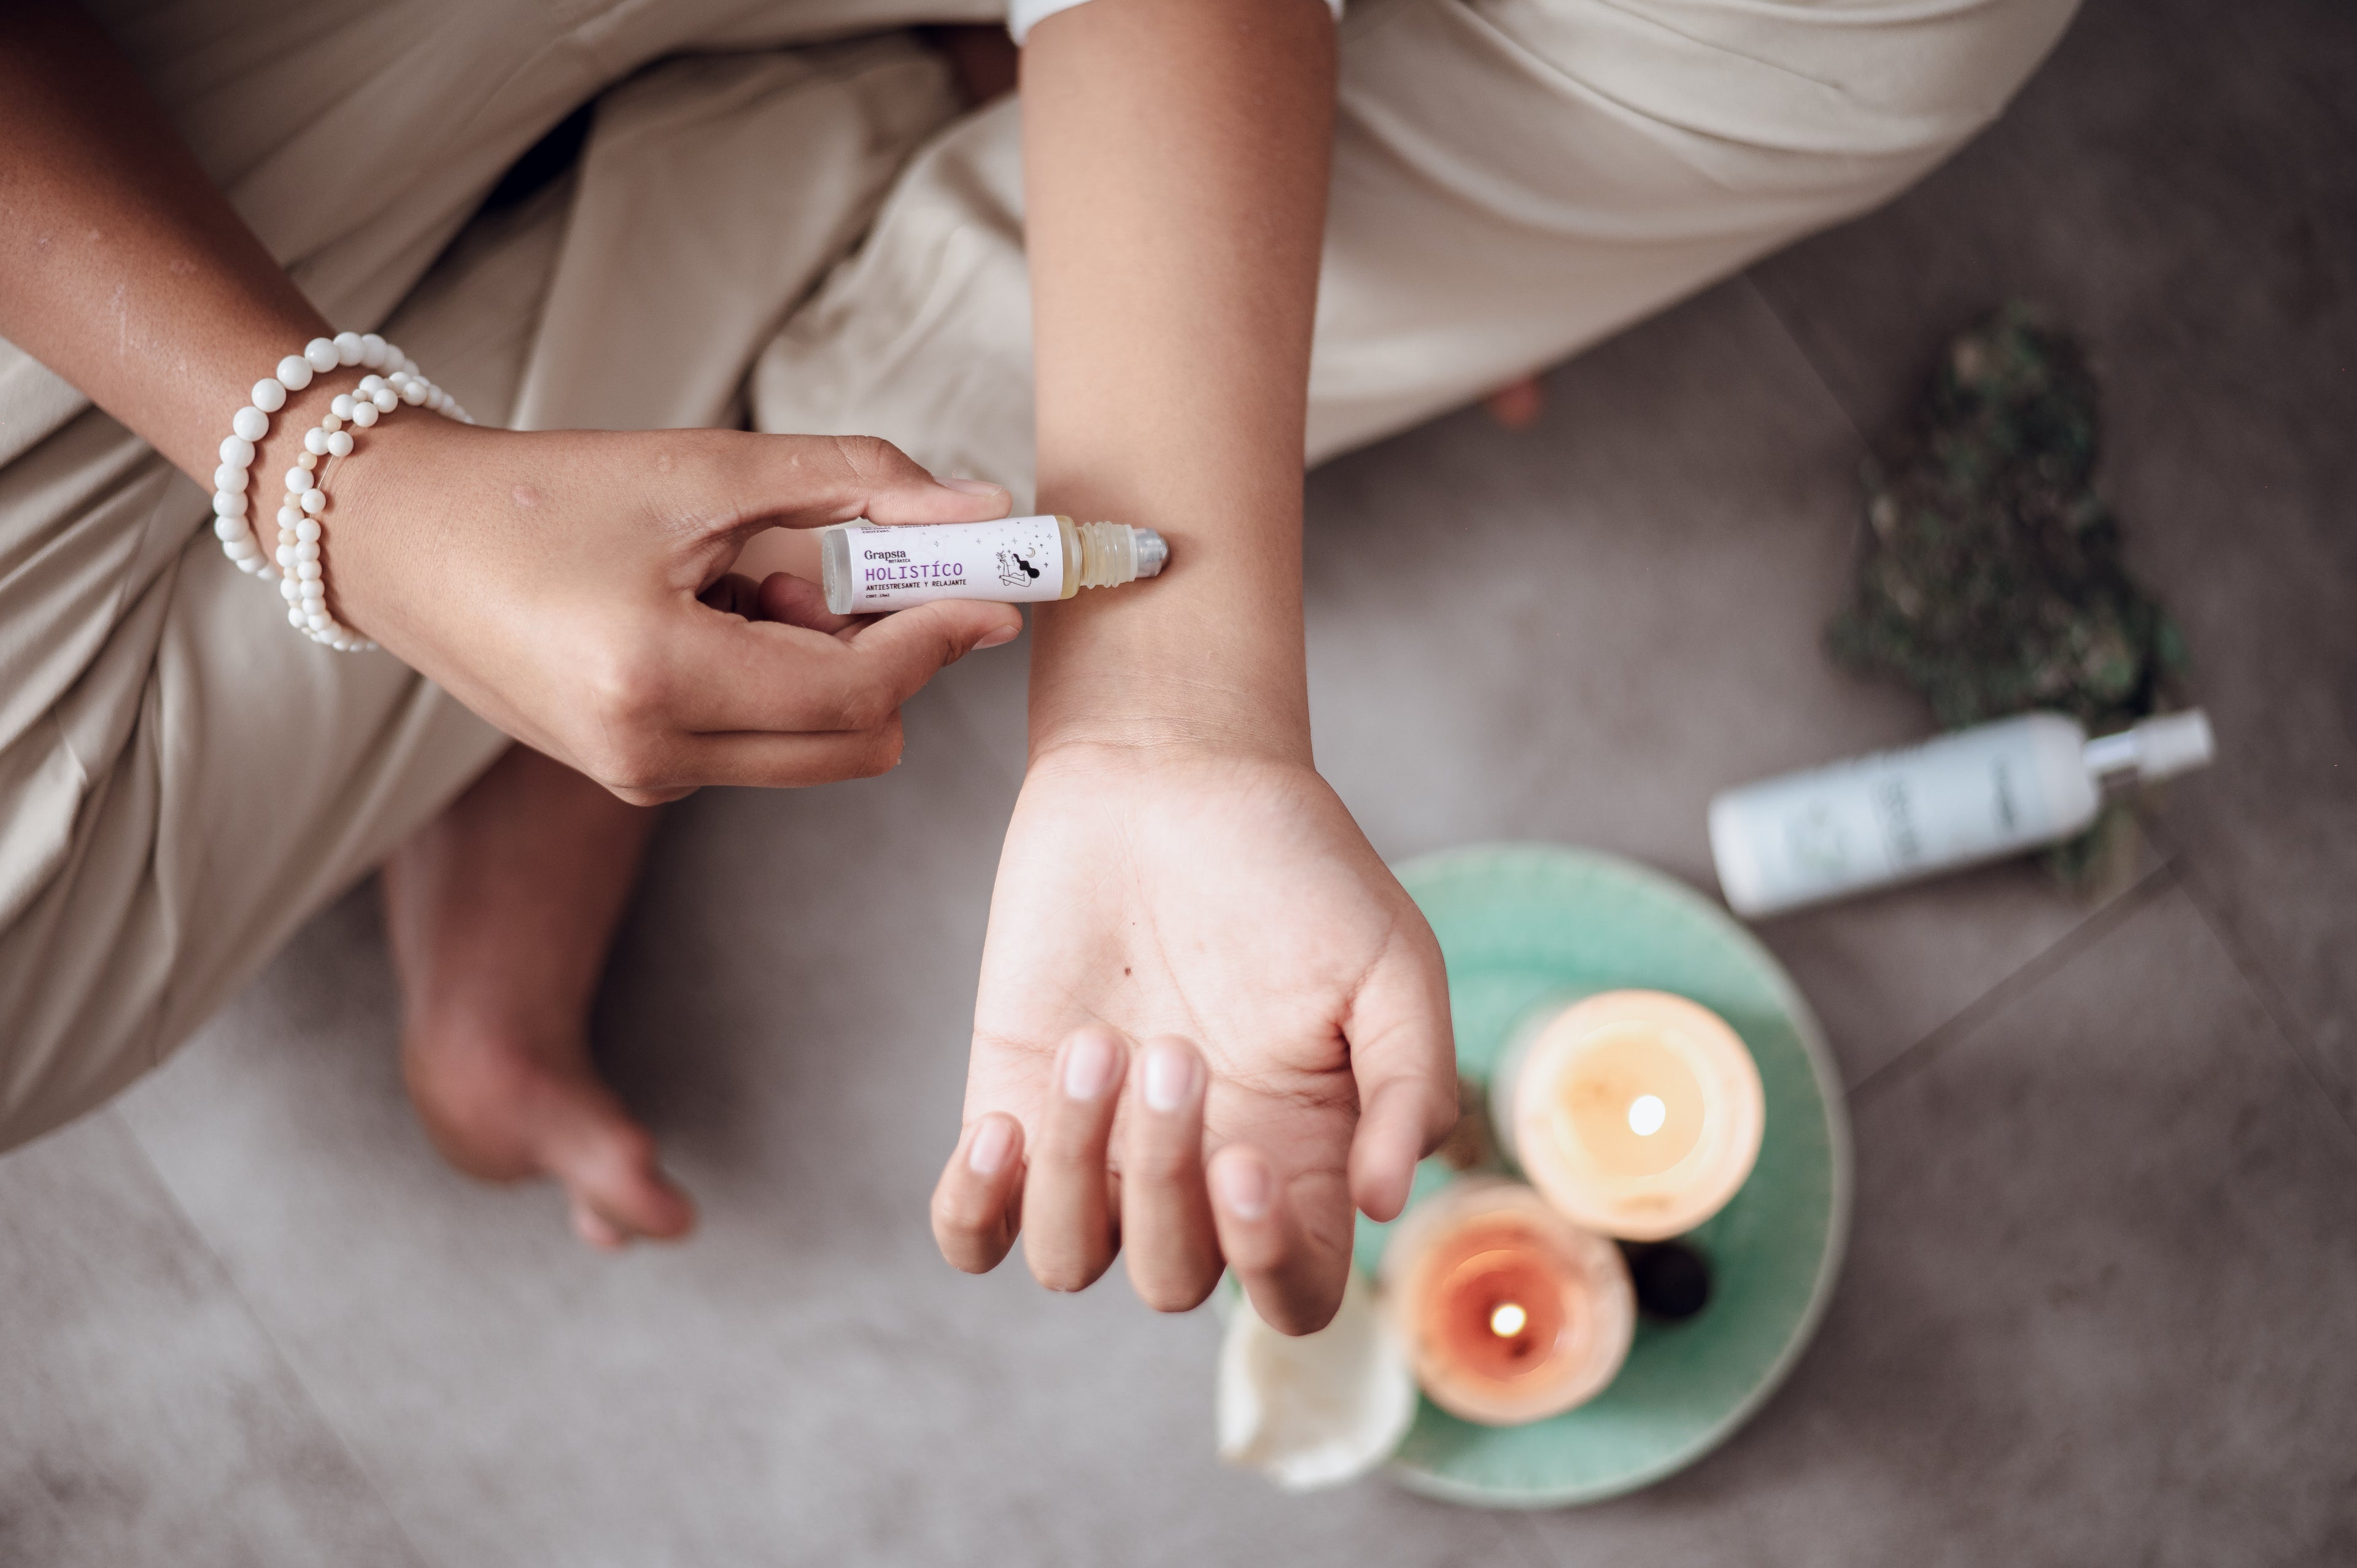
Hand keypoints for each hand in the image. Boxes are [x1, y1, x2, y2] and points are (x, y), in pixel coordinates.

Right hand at [325, 418, 1022, 803]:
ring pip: (815, 750)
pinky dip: (775, 682)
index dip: (940, 633)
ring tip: (750, 578)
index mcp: (660, 680)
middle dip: (891, 658)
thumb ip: (856, 483)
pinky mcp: (632, 779)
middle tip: (861, 565)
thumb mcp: (708, 468)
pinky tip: (710, 612)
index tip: (996, 582)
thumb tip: (982, 509)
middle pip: (856, 743)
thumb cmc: (545, 491)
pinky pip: (759, 746)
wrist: (400, 538)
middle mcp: (649, 757)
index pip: (858, 690)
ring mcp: (638, 781)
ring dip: (827, 668)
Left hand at [930, 742, 1455, 1333]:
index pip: (1293, 1293)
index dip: (1271, 1267)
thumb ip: (1411, 1085)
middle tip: (1173, 1049)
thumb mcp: (1392, 961)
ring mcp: (1099, 1148)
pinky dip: (974, 1212)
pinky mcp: (1011, 1104)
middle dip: (1166, 1186)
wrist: (1166, 771)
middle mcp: (1195, 1172)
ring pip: (1068, 1262)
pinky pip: (973, 1234)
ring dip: (1074, 1175)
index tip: (1244, 1162)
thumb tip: (1385, 1206)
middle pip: (1175, 1280)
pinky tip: (1000, 1129)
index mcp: (1300, 1155)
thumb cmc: (1294, 863)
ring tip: (1097, 1043)